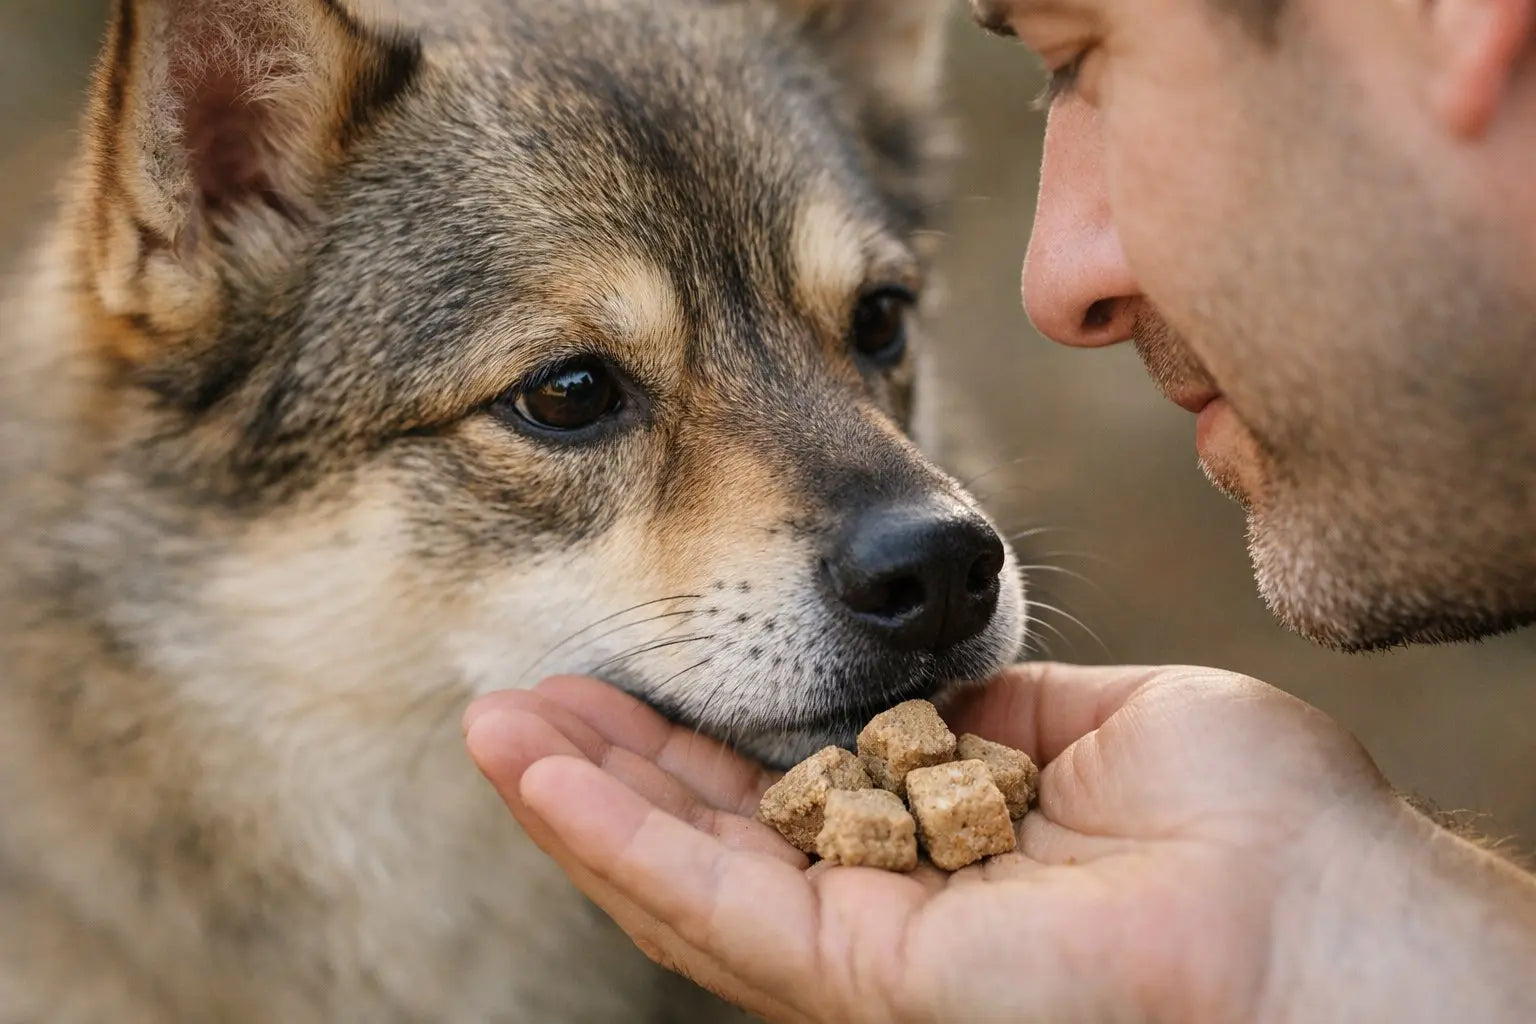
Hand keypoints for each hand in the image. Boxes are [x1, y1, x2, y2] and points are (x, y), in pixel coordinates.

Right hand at [463, 665, 1535, 1023]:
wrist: (1325, 909)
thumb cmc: (1247, 814)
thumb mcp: (1093, 720)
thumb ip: (988, 702)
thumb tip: (926, 656)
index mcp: (935, 835)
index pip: (780, 787)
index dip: (694, 727)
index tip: (630, 647)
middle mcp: (885, 896)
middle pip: (710, 834)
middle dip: (610, 761)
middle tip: (514, 690)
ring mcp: (862, 943)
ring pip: (684, 875)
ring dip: (582, 797)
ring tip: (490, 722)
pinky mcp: (861, 974)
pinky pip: (715, 906)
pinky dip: (617, 839)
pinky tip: (540, 773)